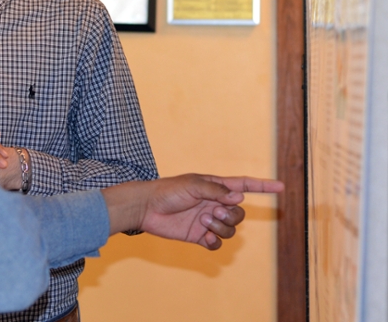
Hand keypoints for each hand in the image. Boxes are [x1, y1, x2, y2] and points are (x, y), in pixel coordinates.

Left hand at [102, 174, 283, 249]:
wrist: (146, 207)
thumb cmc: (168, 190)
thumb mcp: (192, 185)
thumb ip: (216, 191)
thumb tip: (239, 197)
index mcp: (215, 187)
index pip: (244, 185)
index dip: (263, 186)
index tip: (282, 187)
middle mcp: (214, 203)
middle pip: (239, 213)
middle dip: (230, 215)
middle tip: (211, 211)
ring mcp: (207, 220)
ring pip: (230, 230)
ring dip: (221, 228)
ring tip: (203, 221)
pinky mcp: (198, 235)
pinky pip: (217, 244)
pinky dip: (214, 242)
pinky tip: (203, 237)